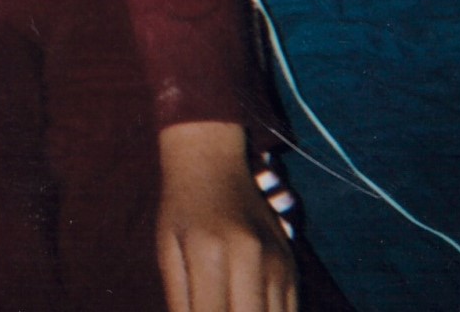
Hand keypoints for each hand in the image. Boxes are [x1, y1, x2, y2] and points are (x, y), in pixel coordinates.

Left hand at [157, 121, 296, 311]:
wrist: (213, 162)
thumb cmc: (181, 209)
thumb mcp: (167, 250)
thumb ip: (180, 300)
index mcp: (209, 253)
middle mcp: (250, 257)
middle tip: (212, 311)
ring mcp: (276, 262)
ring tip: (227, 307)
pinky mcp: (291, 266)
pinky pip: (289, 311)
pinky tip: (247, 307)